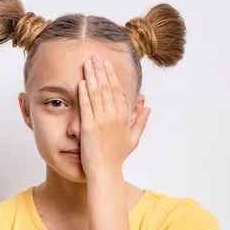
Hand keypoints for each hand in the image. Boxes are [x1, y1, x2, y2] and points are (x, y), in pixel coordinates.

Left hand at [78, 54, 150, 178]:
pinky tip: (81, 82)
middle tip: (95, 56)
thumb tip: (148, 108)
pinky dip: (84, 94)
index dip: (111, 76)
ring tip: (87, 63)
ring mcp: (101, 122)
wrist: (106, 173)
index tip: (106, 64)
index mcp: (123, 117)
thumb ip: (140, 122)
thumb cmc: (117, 158)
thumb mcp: (133, 139)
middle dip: (100, 70)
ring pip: (96, 94)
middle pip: (107, 88)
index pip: (117, 91)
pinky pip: (86, 107)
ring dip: (92, 76)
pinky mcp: (89, 128)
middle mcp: (114, 117)